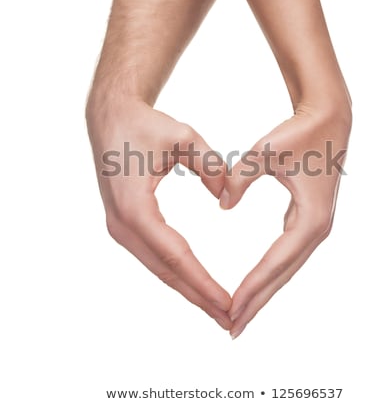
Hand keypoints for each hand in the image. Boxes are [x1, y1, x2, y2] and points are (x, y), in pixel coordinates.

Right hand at [86, 98, 231, 329]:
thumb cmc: (144, 126)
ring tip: (216, 309)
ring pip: (158, 268)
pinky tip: (193, 284)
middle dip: (198, 297)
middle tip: (228, 319)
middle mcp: (123, 225)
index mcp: (134, 207)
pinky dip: (176, 273)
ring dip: (187, 290)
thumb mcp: (184, 137)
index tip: (227, 302)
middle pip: (165, 271)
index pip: (175, 255)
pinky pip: (153, 256)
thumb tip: (226, 196)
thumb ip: (211, 166)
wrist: (111, 119)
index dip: (202, 281)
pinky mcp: (125, 225)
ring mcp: (120, 227)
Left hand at [220, 104, 351, 337]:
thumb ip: (239, 178)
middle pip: (283, 274)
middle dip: (258, 301)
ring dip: (264, 290)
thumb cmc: (299, 134)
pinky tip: (257, 284)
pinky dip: (270, 271)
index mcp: (311, 219)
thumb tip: (223, 205)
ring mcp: (314, 226)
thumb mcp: (264, 152)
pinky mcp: (308, 220)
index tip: (231, 308)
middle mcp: (316, 229)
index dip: (253, 286)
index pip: (276, 261)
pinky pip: (286, 253)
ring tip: (241, 314)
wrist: (328, 120)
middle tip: (233, 328)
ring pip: (285, 267)